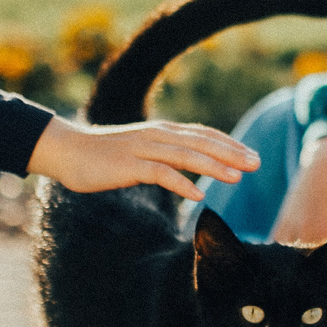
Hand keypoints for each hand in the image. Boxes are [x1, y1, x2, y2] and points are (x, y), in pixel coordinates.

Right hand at [29, 117, 257, 197]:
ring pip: (186, 156)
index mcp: (162, 131)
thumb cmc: (105, 155)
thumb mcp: (141, 150)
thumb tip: (191, 163)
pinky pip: (161, 173)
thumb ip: (165, 154)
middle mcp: (157, 135)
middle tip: (257, 163)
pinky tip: (200, 194)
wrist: (68, 151)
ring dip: (214, 167)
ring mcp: (143, 149)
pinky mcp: (130, 165)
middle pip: (202, 142)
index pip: (204, 134)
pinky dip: (182, 183)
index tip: (253, 156)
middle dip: (232, 153)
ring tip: (237, 178)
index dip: (230, 144)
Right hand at [271, 135, 326, 280]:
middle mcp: (302, 234)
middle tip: (310, 301)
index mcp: (323, 235)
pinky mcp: (279, 222)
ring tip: (291, 287)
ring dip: (288, 274)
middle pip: (298, 270)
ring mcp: (288, 227)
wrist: (325, 163)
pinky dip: (277, 260)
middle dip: (304, 284)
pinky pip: (274, 248)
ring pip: (283, 261)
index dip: (324, 288)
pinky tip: (278, 272)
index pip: (320, 272)